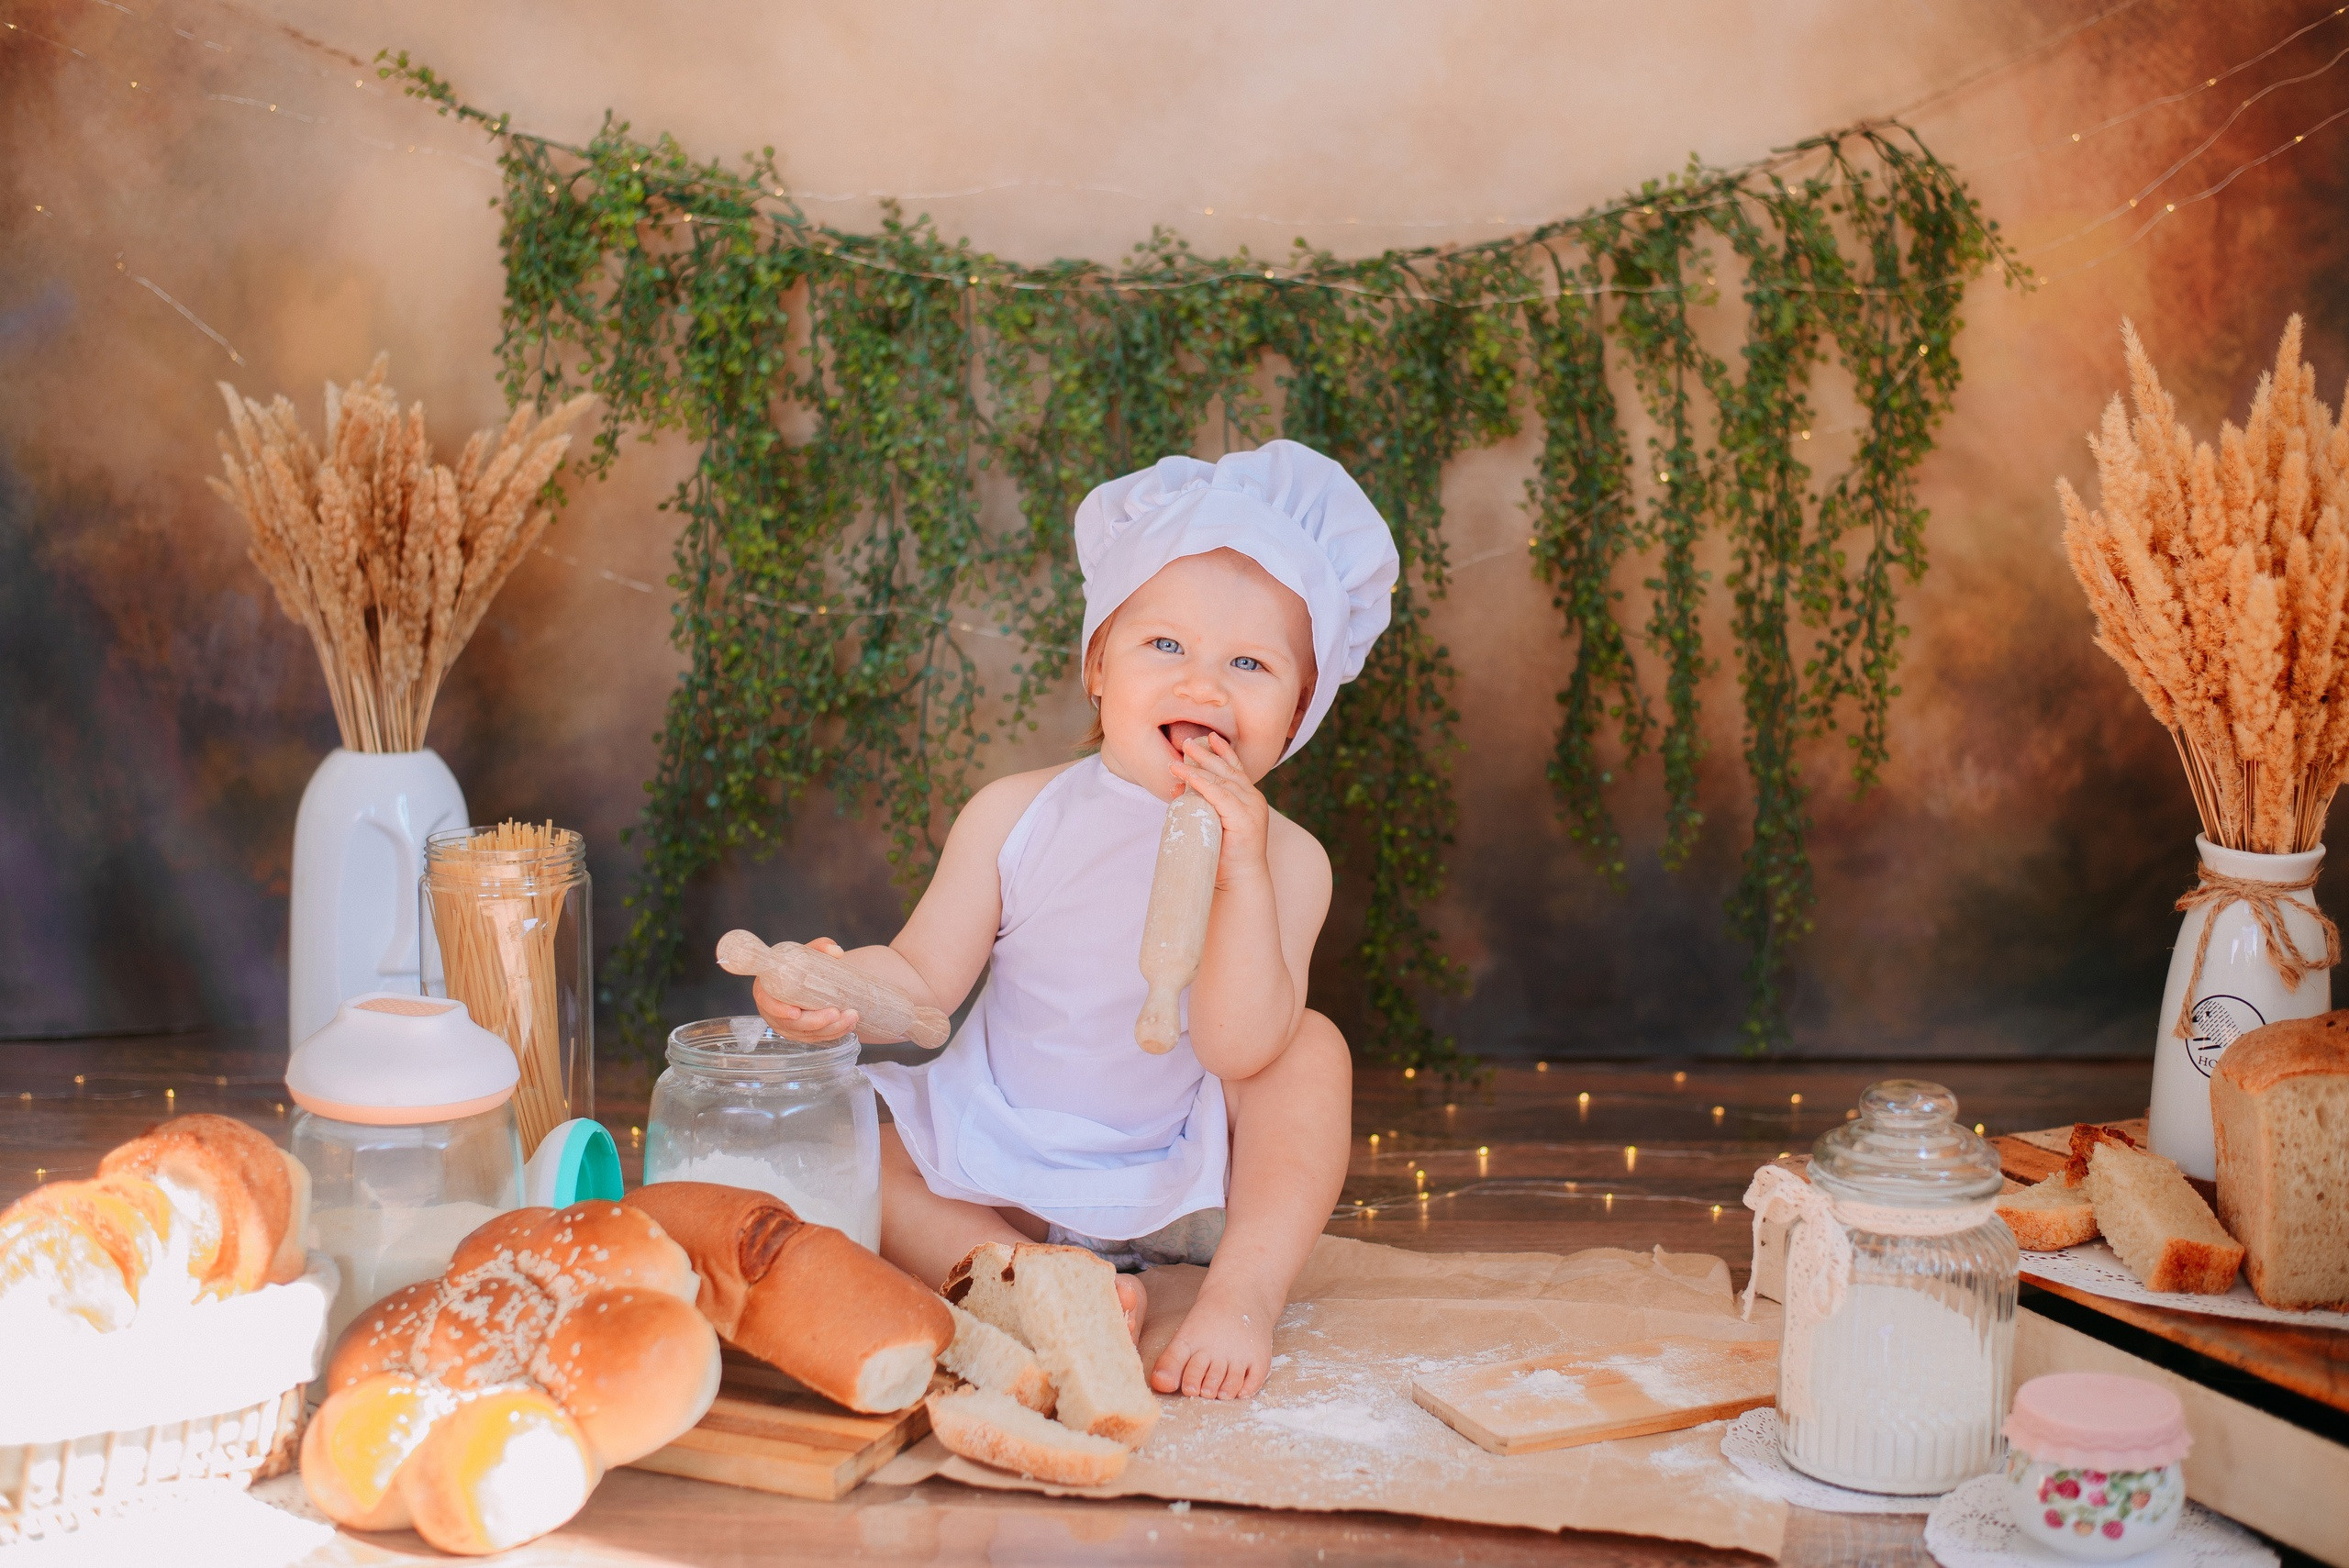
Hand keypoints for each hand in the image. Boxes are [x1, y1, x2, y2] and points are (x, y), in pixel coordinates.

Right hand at [751, 937, 862, 1042]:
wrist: (805, 977)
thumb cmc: (799, 964)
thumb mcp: (805, 952)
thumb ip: (820, 946)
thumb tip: (836, 952)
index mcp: (766, 991)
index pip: (768, 1004)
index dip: (780, 1010)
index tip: (796, 1012)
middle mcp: (774, 1012)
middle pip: (792, 1025)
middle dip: (816, 1021)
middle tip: (836, 1013)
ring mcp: (787, 1026)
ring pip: (807, 1034)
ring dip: (831, 1029)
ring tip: (852, 1017)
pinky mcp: (800, 1034)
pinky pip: (816, 1038)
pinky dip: (834, 1034)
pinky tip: (849, 1026)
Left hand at [1171, 733, 1272, 890]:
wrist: (1239, 881)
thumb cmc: (1224, 856)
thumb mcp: (1212, 824)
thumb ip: (1202, 805)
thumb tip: (1177, 790)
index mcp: (1250, 800)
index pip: (1237, 770)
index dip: (1224, 752)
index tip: (1211, 738)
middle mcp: (1254, 800)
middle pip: (1228, 770)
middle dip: (1207, 755)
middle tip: (1187, 743)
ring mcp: (1252, 808)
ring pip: (1222, 781)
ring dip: (1198, 768)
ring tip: (1177, 760)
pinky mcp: (1244, 818)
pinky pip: (1219, 795)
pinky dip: (1202, 784)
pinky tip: (1188, 777)